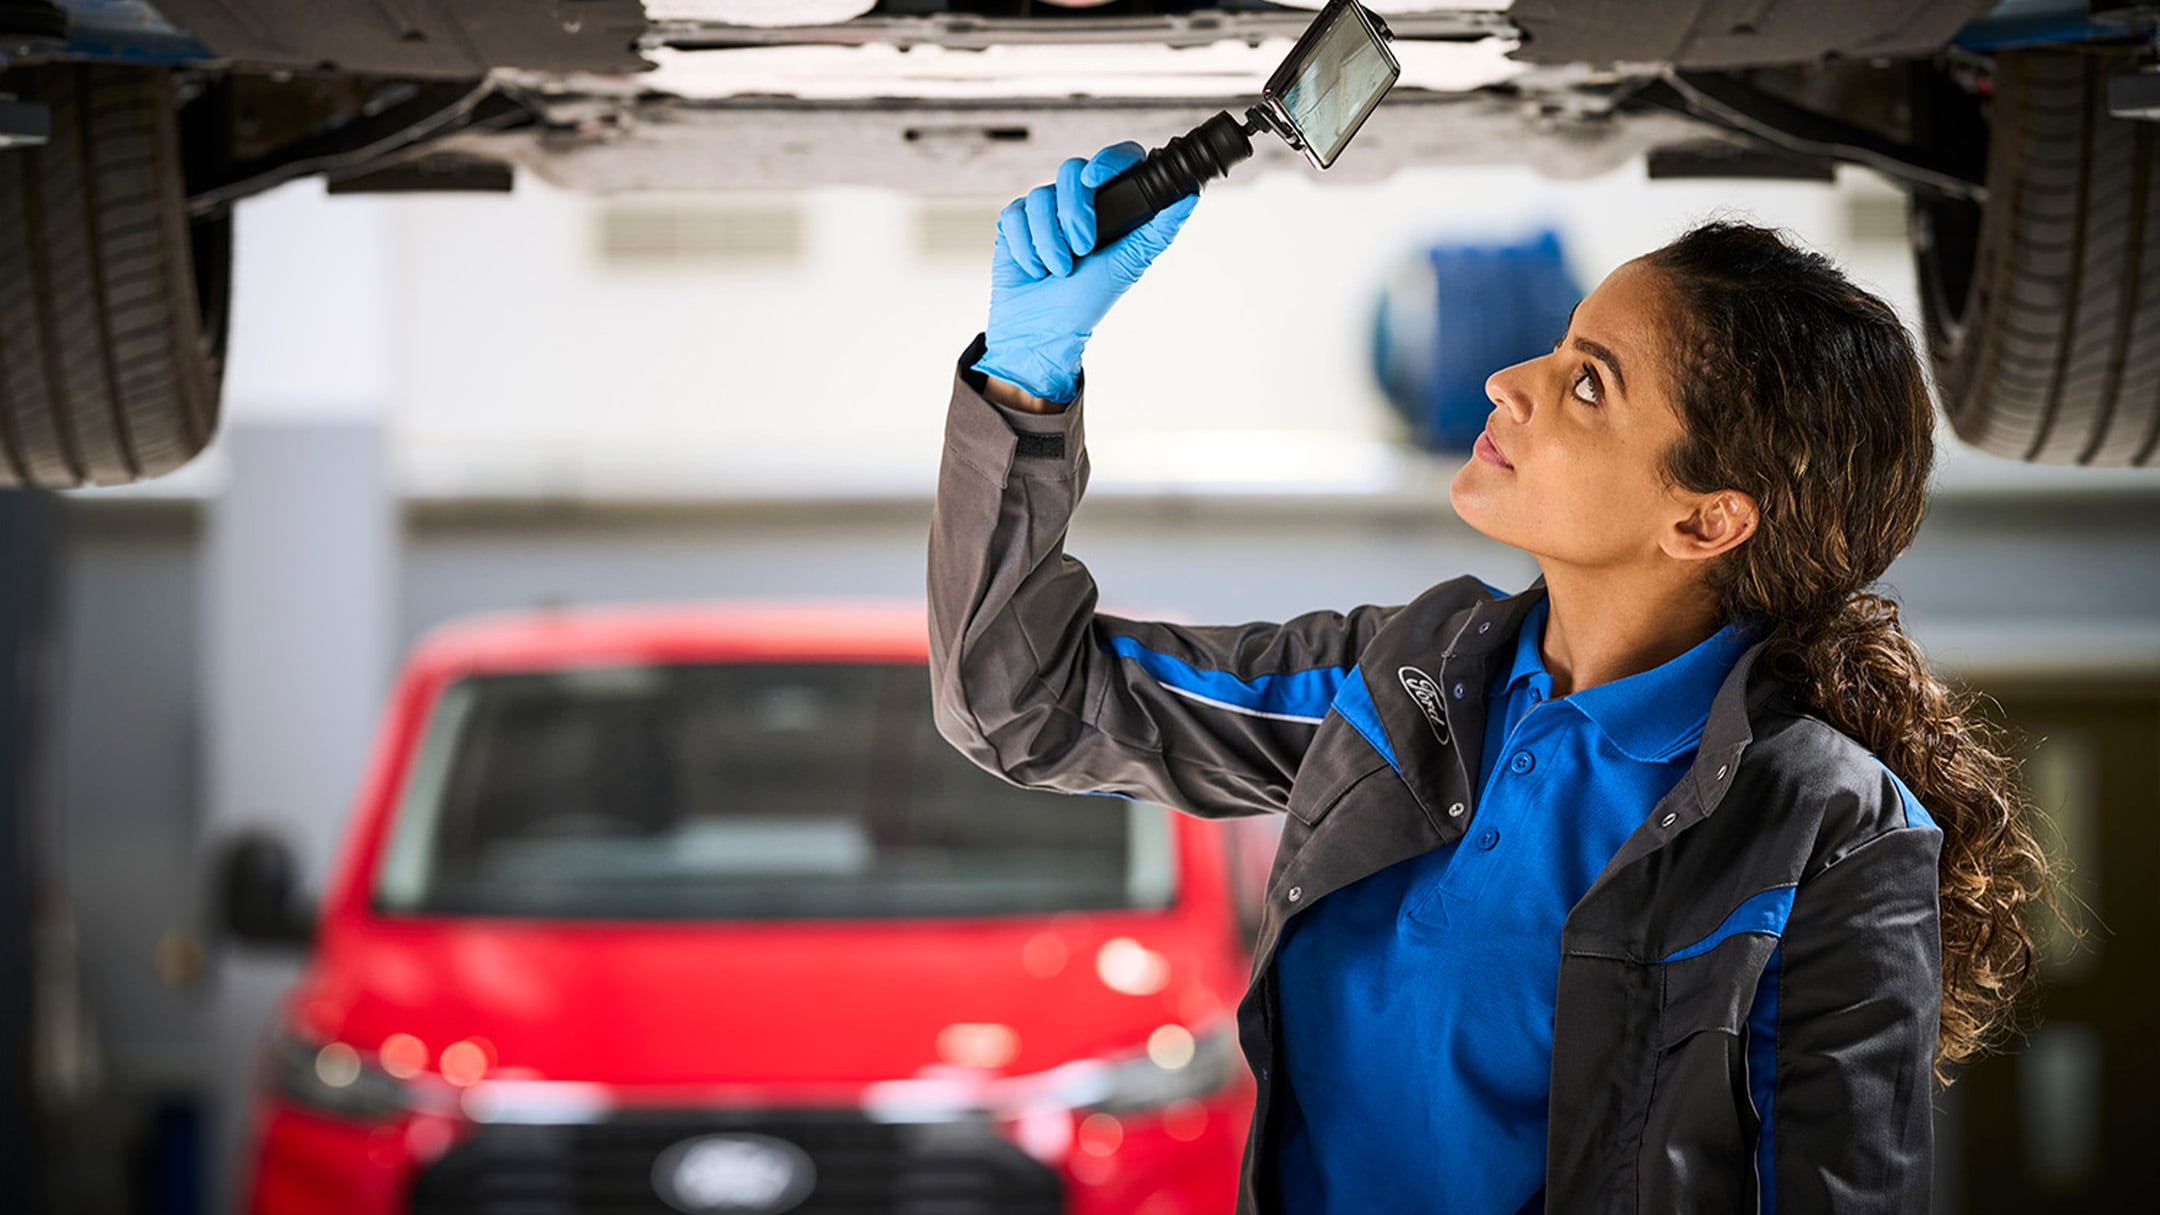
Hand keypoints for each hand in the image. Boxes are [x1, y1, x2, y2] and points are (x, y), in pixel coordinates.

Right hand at [974, 142, 1199, 403]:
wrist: (1042, 331)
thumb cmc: (1086, 301)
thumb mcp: (1128, 264)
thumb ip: (1158, 230)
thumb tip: (1190, 196)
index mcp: (1111, 205)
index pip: (1116, 160)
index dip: (1108, 160)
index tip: (1097, 178)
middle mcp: (1077, 201)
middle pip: (1072, 171)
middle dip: (1074, 212)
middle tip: (1083, 248)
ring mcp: (1045, 210)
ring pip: (1040, 196)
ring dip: (1049, 240)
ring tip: (1058, 269)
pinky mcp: (1015, 222)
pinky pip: (1015, 213)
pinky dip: (1025, 246)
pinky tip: (1035, 268)